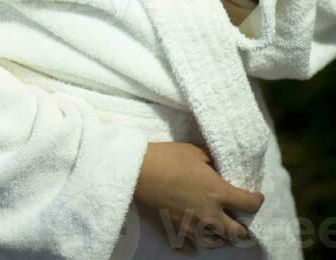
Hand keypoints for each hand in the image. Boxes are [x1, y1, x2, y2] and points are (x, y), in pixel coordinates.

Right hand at [134, 141, 263, 252]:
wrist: (141, 171)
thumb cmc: (169, 157)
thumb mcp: (195, 151)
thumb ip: (211, 160)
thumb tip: (217, 165)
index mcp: (218, 192)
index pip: (248, 203)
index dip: (257, 201)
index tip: (257, 198)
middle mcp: (210, 214)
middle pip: (236, 232)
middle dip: (243, 229)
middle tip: (242, 224)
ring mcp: (193, 226)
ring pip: (215, 243)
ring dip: (221, 238)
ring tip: (221, 232)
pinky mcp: (176, 232)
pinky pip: (191, 247)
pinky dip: (196, 244)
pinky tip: (197, 241)